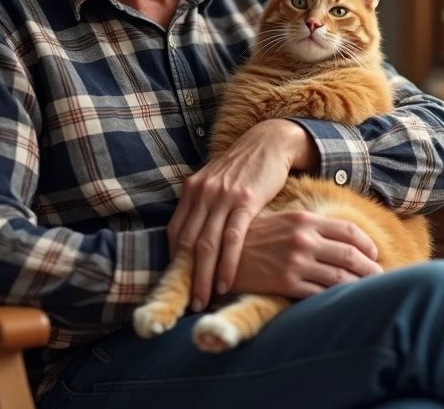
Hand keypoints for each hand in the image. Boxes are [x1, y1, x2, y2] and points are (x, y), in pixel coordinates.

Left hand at [168, 119, 317, 311]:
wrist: (270, 141)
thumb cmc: (245, 167)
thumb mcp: (217, 182)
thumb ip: (205, 205)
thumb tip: (197, 236)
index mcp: (192, 190)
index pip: (174, 232)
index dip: (174, 261)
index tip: (176, 284)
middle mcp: (203, 193)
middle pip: (187, 242)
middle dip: (185, 276)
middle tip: (185, 303)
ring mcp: (223, 197)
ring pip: (207, 244)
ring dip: (203, 276)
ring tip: (203, 300)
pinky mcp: (245, 201)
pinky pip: (233, 238)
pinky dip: (228, 263)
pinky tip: (227, 282)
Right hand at [231, 210, 382, 297]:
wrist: (220, 252)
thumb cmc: (254, 236)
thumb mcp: (284, 221)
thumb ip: (310, 227)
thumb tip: (340, 238)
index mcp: (305, 219)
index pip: (348, 230)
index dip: (367, 243)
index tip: (373, 253)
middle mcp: (304, 238)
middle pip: (351, 254)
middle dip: (371, 268)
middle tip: (380, 276)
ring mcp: (296, 261)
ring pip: (340, 276)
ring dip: (359, 285)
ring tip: (369, 291)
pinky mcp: (286, 283)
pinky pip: (320, 293)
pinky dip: (336, 298)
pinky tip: (344, 302)